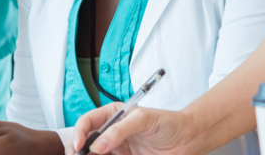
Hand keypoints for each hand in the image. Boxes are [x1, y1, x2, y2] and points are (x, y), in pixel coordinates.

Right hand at [68, 103, 192, 154]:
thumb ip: (119, 130)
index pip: (87, 122)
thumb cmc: (167, 123)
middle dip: (78, 150)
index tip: (79, 145)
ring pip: (94, 154)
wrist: (186, 140)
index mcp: (112, 115)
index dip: (79, 133)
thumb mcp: (142, 120)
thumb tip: (98, 144)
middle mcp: (111, 132)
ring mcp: (116, 149)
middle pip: (86, 142)